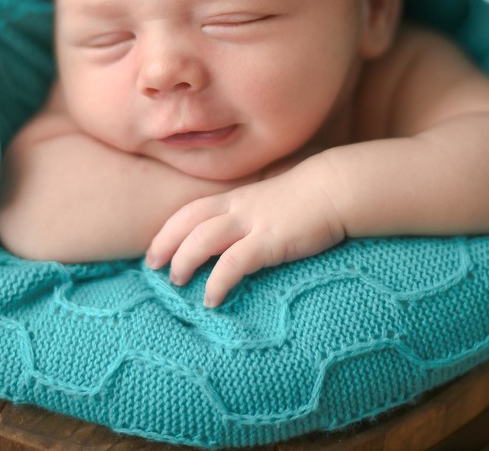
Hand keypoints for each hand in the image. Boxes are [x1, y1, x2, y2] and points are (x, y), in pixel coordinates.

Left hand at [145, 157, 345, 307]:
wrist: (335, 189)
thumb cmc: (307, 198)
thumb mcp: (270, 201)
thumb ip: (251, 213)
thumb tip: (239, 235)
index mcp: (237, 197)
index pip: (191, 210)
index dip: (169, 229)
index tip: (156, 249)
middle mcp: (238, 207)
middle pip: (188, 222)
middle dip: (165, 243)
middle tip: (152, 266)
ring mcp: (253, 223)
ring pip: (203, 239)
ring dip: (184, 261)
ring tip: (177, 283)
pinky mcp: (269, 241)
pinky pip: (233, 263)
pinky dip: (217, 282)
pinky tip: (212, 300)